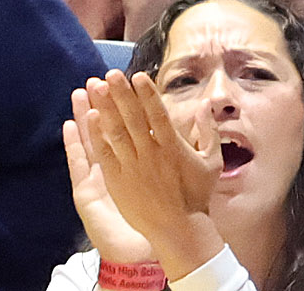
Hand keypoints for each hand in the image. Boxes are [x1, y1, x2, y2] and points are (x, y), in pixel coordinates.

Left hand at [79, 71, 221, 272]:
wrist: (179, 229)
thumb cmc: (197, 195)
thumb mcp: (212, 162)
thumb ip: (209, 131)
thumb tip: (206, 104)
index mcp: (173, 147)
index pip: (157, 114)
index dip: (147, 94)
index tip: (138, 76)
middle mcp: (151, 154)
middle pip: (133, 118)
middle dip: (121, 94)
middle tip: (110, 74)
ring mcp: (133, 167)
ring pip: (116, 132)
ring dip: (106, 108)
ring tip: (95, 87)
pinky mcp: (118, 181)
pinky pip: (106, 154)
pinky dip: (98, 135)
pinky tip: (91, 117)